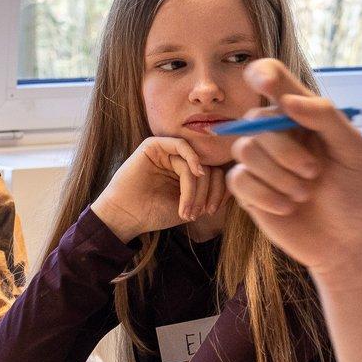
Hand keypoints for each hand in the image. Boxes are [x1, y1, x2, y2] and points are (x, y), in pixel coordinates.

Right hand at [92, 136, 225, 242]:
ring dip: (195, 188)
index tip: (211, 211)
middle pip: (208, 167)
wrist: (126, 216)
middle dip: (206, 192)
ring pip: (196, 162)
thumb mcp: (190, 206)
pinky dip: (192, 158)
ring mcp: (166, 152)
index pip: (214, 174)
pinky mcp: (154, 145)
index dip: (218, 191)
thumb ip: (209, 194)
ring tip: (187, 209)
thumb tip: (235, 185)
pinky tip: (195, 174)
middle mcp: (178, 160)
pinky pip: (181, 145)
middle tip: (198, 212)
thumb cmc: (154, 213)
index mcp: (187, 174)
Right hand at [223, 59, 361, 277]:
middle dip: (285, 149)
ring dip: (278, 175)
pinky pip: (239, 179)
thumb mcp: (351, 149)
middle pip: (255, 120)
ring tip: (304, 194)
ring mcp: (258, 161)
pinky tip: (288, 207)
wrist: (345, 241)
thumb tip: (287, 100)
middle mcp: (275, 133)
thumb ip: (324, 117)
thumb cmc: (353, 191)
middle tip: (314, 172)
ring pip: (244, 149)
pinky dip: (266, 195)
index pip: (271, 78)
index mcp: (300, 114)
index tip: (266, 83)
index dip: (263, 74)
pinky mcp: (246, 190)